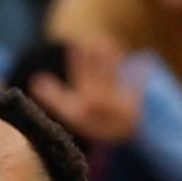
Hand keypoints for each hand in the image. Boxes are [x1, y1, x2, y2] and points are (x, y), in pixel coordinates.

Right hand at [29, 41, 143, 143]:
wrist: (120, 140)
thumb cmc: (91, 120)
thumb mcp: (70, 110)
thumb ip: (53, 96)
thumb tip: (35, 82)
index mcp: (84, 109)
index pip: (80, 83)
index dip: (79, 65)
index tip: (77, 47)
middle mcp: (100, 110)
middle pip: (97, 81)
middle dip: (95, 61)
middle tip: (94, 40)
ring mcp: (119, 108)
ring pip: (114, 82)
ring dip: (113, 62)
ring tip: (108, 41)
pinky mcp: (135, 106)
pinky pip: (137, 90)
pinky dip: (142, 76)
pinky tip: (146, 61)